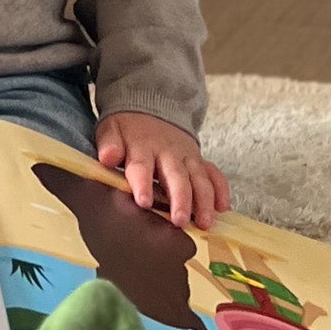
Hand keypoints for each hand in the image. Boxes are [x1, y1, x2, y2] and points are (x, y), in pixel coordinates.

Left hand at [96, 111, 229, 230]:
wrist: (150, 106)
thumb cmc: (128, 129)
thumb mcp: (111, 130)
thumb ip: (109, 144)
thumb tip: (107, 157)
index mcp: (142, 147)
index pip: (142, 167)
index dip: (143, 184)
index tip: (144, 202)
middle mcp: (168, 152)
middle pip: (176, 177)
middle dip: (180, 199)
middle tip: (180, 221)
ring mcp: (186, 156)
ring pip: (199, 178)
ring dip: (204, 200)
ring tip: (204, 223)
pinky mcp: (198, 160)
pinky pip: (213, 173)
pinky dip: (220, 189)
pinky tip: (223, 208)